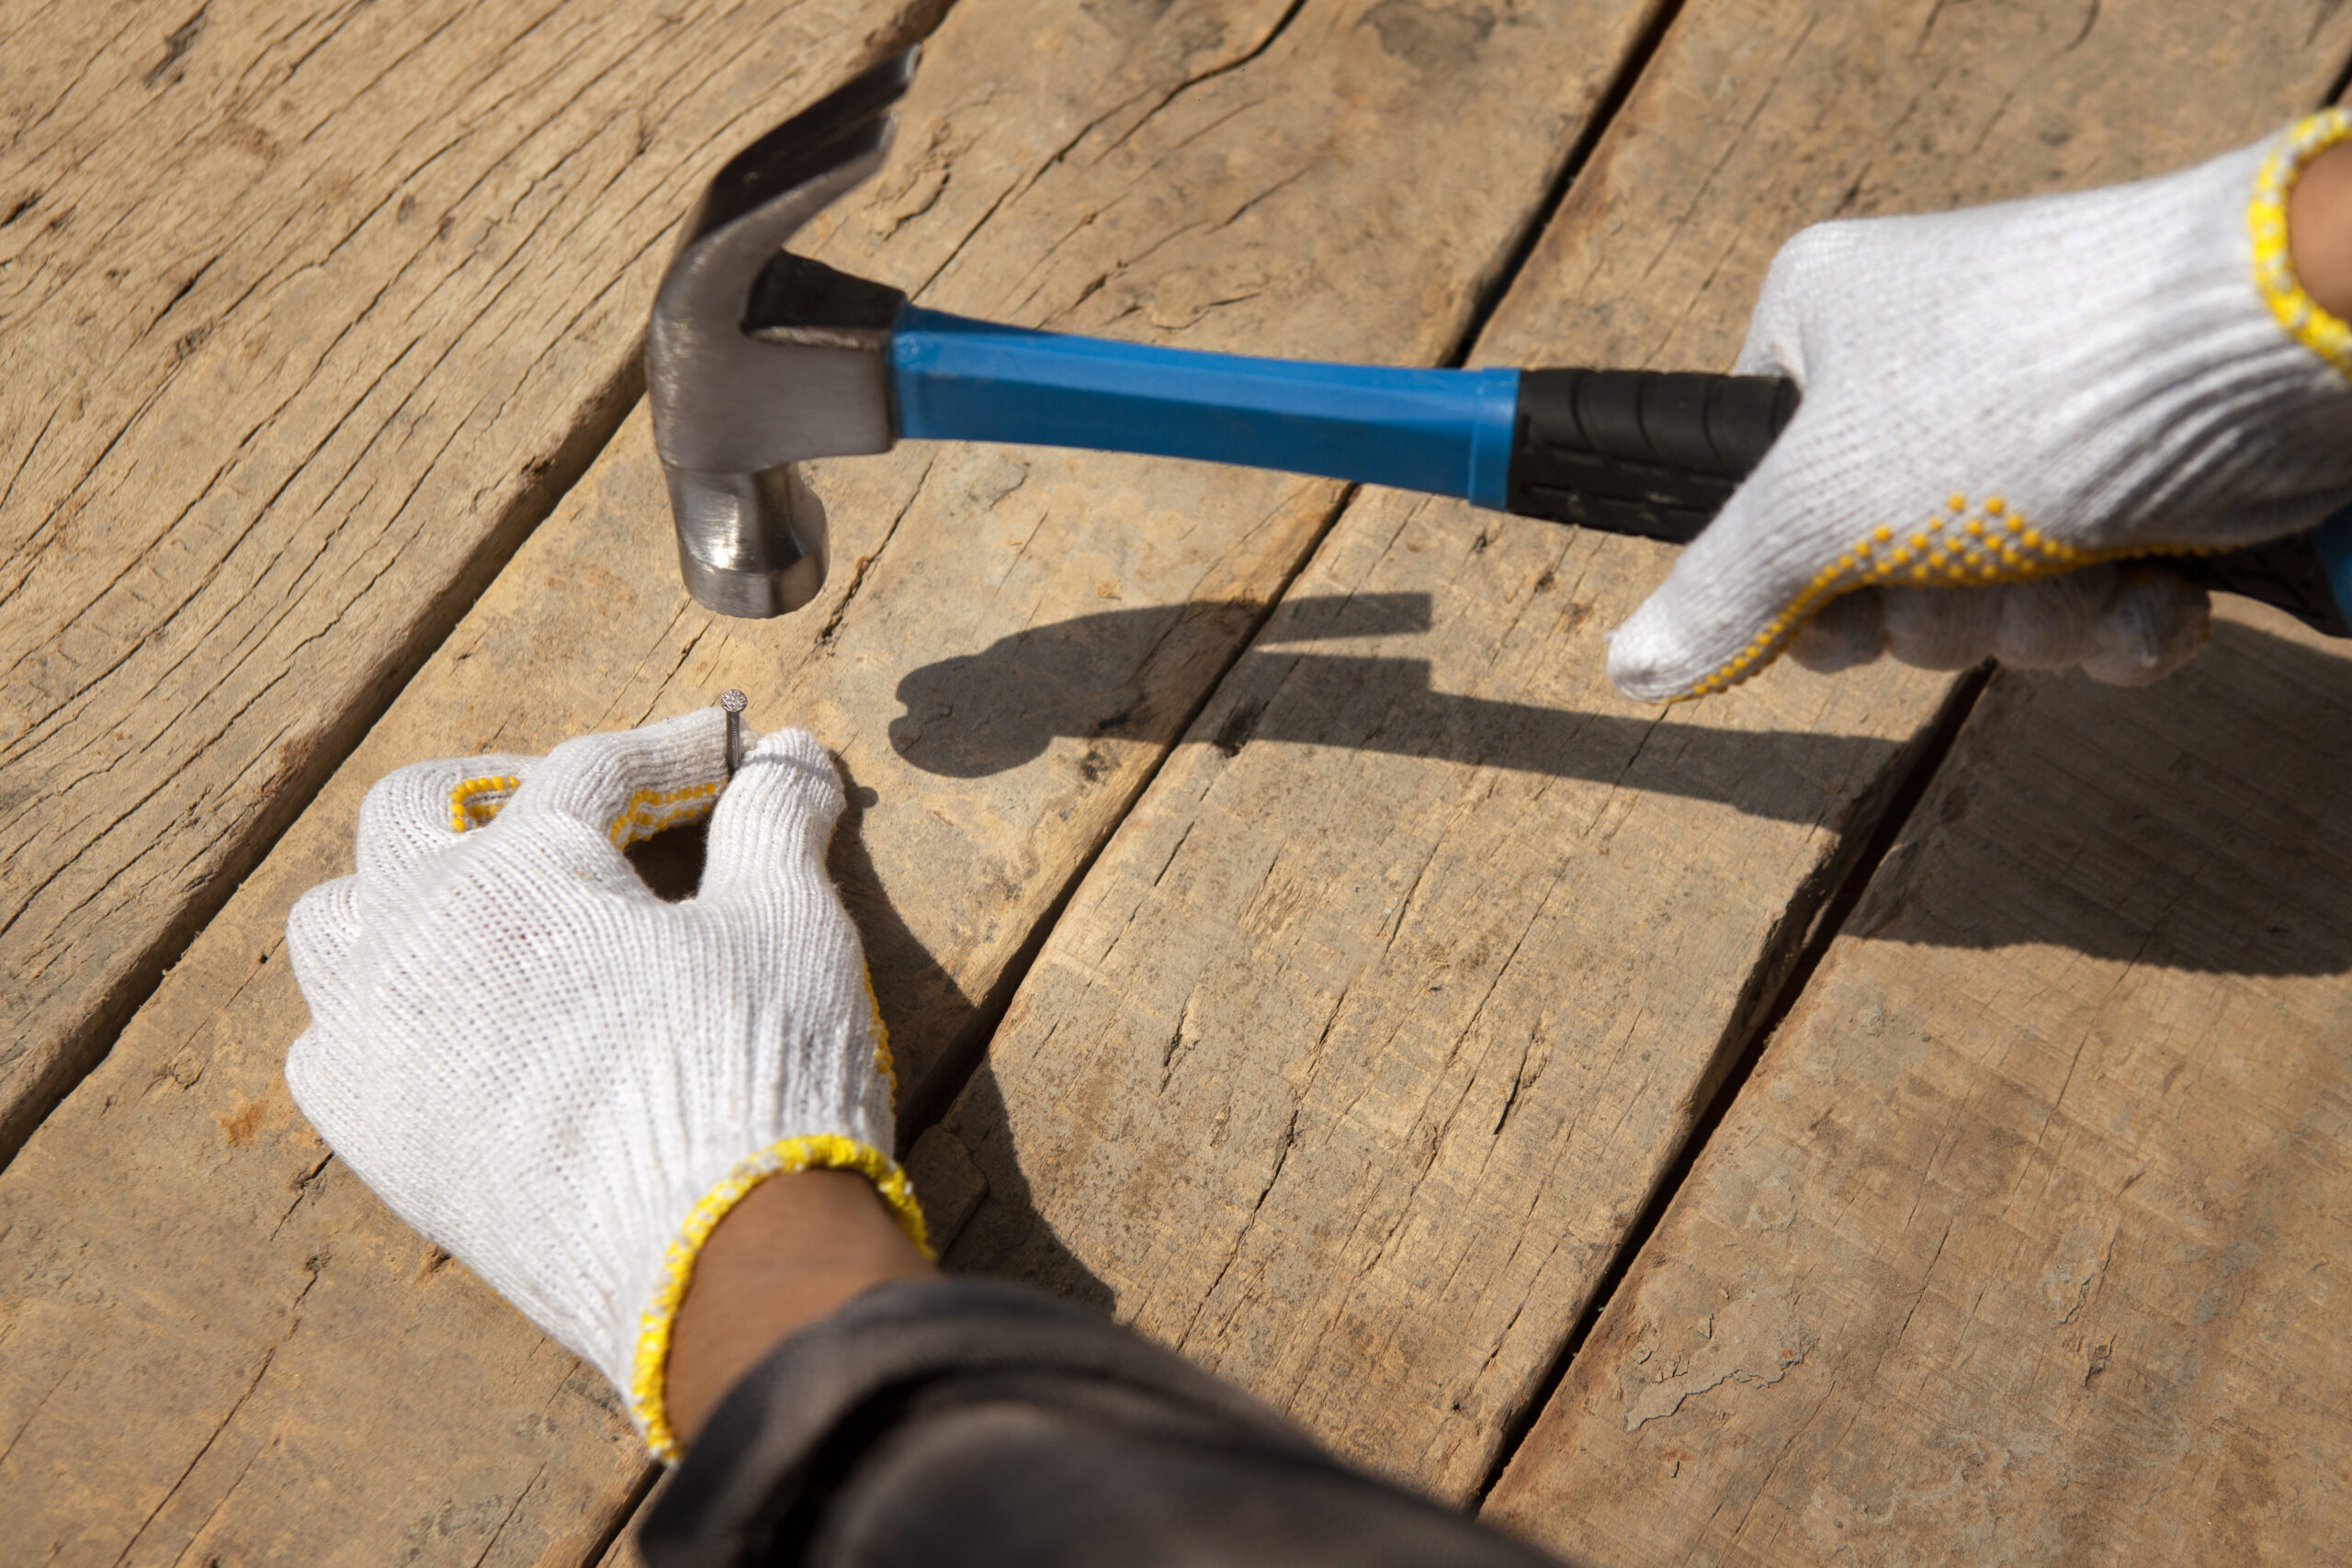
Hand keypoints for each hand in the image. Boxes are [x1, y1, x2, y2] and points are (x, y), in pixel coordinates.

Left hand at [284, 709, 924, 1462]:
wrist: (715, 1265)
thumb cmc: (753, 1076)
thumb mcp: (789, 928)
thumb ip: (776, 825)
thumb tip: (793, 753)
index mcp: (523, 870)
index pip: (592, 771)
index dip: (674, 752)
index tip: (733, 755)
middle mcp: (419, 937)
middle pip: (416, 808)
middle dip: (503, 788)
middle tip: (587, 812)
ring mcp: (377, 1042)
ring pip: (339, 920)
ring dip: (406, 890)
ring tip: (488, 908)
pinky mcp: (372, 1138)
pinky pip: (331, 1041)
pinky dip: (381, 1010)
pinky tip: (455, 1027)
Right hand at [1607, 111, 2351, 701]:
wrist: (2273, 348)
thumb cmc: (2020, 392)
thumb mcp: (1824, 507)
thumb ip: (1720, 595)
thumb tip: (1623, 665)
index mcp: (1822, 334)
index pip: (1747, 496)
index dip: (1785, 579)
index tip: (1826, 601)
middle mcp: (1922, 376)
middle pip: (1870, 574)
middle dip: (1937, 609)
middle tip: (1972, 565)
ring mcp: (2035, 429)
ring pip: (1987, 603)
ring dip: (2037, 619)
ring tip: (2085, 554)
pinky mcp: (2140, 480)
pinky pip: (2089, 603)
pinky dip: (2121, 618)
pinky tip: (2159, 580)